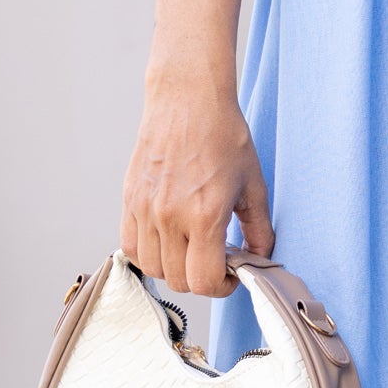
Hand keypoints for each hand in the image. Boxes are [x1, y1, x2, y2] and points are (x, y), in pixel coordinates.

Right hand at [121, 65, 273, 293]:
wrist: (188, 100)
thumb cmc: (223, 135)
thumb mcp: (253, 184)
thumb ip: (258, 229)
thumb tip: (259, 259)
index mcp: (205, 214)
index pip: (202, 281)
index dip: (220, 287)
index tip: (229, 275)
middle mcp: (170, 216)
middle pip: (178, 280)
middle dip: (200, 278)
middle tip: (214, 258)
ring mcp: (145, 209)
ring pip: (152, 268)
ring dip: (173, 267)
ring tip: (190, 247)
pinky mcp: (129, 200)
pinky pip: (130, 247)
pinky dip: (148, 253)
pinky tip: (167, 238)